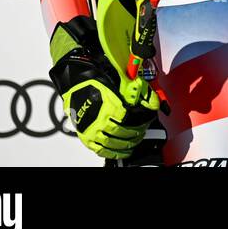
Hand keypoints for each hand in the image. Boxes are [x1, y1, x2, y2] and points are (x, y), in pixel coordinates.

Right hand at [50, 16, 161, 159]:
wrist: (74, 79)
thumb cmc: (96, 77)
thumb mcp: (119, 80)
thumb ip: (137, 91)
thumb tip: (153, 102)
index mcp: (110, 105)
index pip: (133, 119)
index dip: (143, 119)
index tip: (148, 117)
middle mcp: (100, 119)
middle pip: (125, 132)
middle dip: (137, 131)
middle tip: (143, 128)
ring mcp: (91, 129)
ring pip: (115, 143)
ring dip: (128, 142)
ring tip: (135, 138)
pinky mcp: (85, 135)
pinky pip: (102, 149)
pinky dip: (114, 151)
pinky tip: (122, 149)